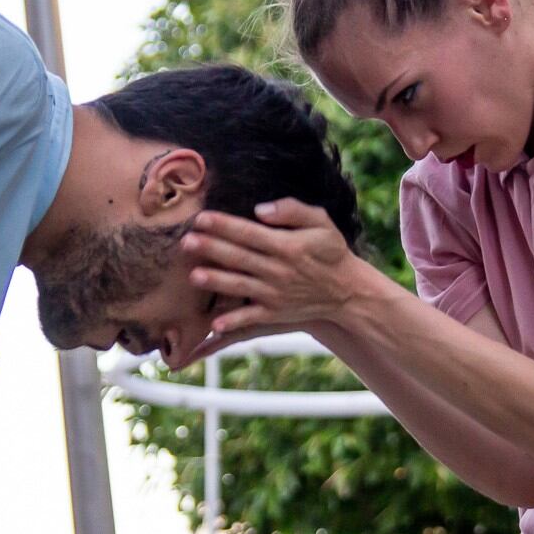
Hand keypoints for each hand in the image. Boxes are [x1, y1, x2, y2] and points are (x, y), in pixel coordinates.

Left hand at [183, 201, 377, 342]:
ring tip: (193, 275)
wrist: (347, 292)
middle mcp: (279, 270)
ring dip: (216, 281)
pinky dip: (234, 321)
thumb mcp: (321, 223)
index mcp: (287, 245)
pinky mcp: (275, 313)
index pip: (249, 233)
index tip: (201, 218)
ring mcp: (275, 294)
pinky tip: (215, 324)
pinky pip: (251, 318)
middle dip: (211, 249)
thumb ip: (293, 210)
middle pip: (239, 257)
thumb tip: (261, 209)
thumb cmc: (331, 252)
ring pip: (240, 286)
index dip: (224, 225)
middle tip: (186, 241)